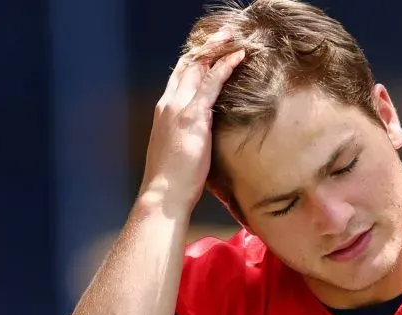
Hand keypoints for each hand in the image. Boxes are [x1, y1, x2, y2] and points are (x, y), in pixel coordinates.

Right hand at [139, 31, 244, 214]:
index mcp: (164, 111)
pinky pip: (211, 83)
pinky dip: (225, 66)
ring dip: (216, 48)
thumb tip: (202, 136)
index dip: (194, 60)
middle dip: (204, 47)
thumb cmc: (174, 180)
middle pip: (186, 65)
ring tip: (233, 36)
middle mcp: (168, 103)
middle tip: (222, 33)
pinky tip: (238, 56)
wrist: (163, 194)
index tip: (209, 49)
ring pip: (198, 67)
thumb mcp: (180, 150)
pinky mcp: (193, 116)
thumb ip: (189, 135)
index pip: (179, 76)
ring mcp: (179, 107)